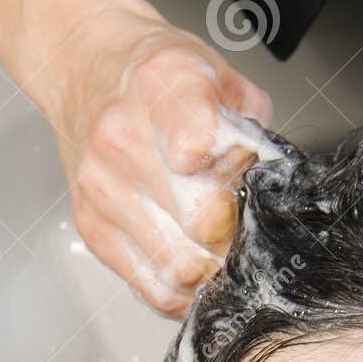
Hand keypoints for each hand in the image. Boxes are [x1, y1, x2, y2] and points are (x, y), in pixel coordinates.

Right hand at [44, 8, 272, 318]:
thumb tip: (272, 193)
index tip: (241, 171)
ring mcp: (102, 187)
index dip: (235, 171)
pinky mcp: (92, 228)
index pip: (198, 145)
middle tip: (244, 220)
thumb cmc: (162, 81)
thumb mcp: (223, 81)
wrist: (89, 70)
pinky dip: (185, 290)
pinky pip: (154, 289)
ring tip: (220, 243)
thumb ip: (253, 133)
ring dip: (214, 266)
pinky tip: (195, 262)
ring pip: (181, 266)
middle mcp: (122, 136)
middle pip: (203, 222)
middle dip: (237, 230)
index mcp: (163, 85)